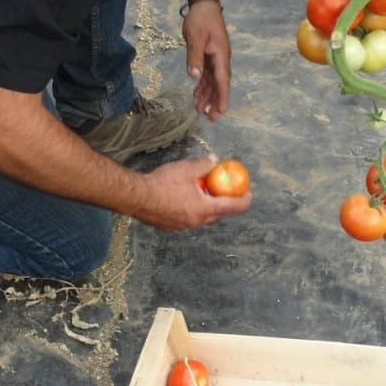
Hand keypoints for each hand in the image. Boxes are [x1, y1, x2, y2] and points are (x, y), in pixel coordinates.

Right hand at [136, 157, 250, 229]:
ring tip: (205, 193)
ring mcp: (182, 226)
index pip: (231, 207)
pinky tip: (185, 198)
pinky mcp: (170, 226)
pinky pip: (188, 218)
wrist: (136, 197)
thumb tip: (214, 160)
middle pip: (217, 215)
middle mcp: (196, 221)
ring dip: (207, 207)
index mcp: (204, 209)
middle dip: (224, 204)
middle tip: (227, 192)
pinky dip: (192, 209)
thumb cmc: (162, 183)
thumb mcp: (187, 169)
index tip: (248, 195)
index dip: (243, 201)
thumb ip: (203, 165)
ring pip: (202, 217)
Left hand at [182, 1, 229, 120]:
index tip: (221, 112)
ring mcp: (216, 58)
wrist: (204, 5)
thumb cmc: (201, 19)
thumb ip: (195, 57)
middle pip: (220, 84)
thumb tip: (194, 77)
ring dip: (208, 95)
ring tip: (200, 110)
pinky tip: (196, 94)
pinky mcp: (209, 55)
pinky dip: (203, 84)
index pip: (222, 81)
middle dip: (216, 101)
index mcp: (221, 56)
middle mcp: (221, 59)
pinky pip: (207, 74)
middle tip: (210, 118)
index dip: (222, 97)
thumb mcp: (195, 38)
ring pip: (213, 81)